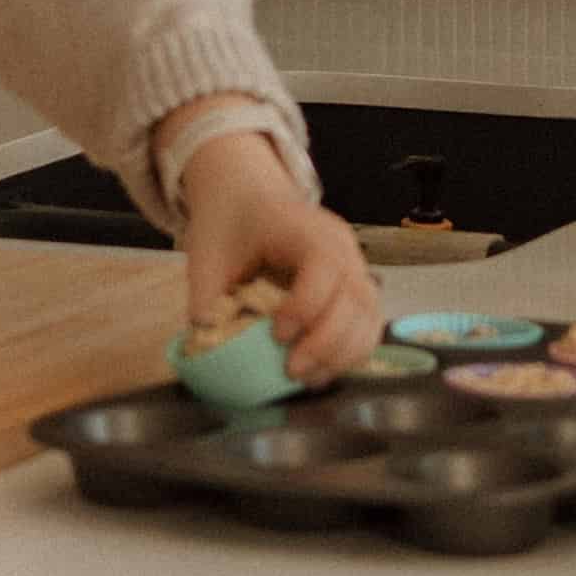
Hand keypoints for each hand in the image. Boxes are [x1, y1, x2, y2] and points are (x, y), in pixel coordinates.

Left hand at [171, 127, 381, 383]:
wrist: (247, 196)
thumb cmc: (229, 222)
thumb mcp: (206, 255)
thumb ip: (206, 298)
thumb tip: (210, 346)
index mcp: (306, 229)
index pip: (326, 267)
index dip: (306, 307)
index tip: (275, 335)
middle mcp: (341, 246)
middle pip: (357, 298)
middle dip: (327, 343)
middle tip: (291, 371)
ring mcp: (354, 265)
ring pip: (370, 316)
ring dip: (343, 354)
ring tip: (307, 379)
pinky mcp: (354, 286)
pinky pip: (367, 324)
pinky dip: (350, 352)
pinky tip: (320, 371)